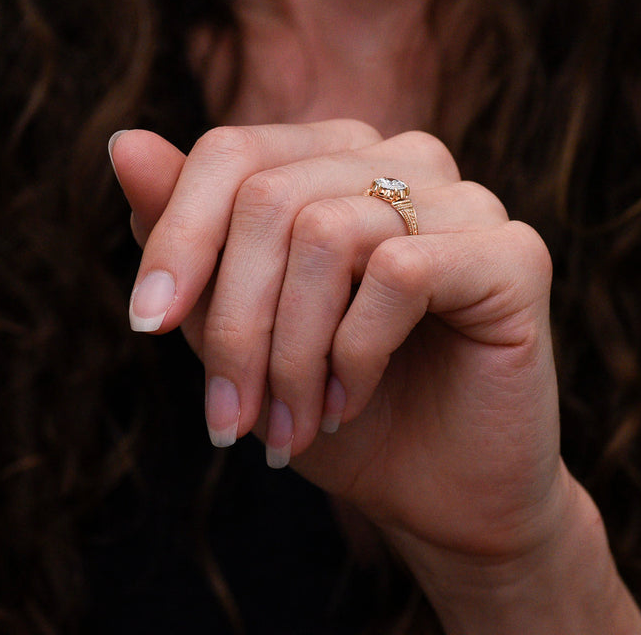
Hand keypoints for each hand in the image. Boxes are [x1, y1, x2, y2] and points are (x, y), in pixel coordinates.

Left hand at [109, 122, 640, 631]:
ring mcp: (466, 200)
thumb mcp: (239, 330)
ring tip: (293, 427)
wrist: (440, 496)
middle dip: (233, 322)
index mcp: (338, 160)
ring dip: (291, 353)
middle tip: (229, 420)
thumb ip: (190, 239)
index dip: (177, 236)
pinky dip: (355, 353)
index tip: (145, 325)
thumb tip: (126, 144)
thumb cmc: (336, 408)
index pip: (234, 151)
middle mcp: (405, 158)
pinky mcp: (515, 253)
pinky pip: (401, 272)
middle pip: (270, 197)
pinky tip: (351, 403)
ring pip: (329, 233)